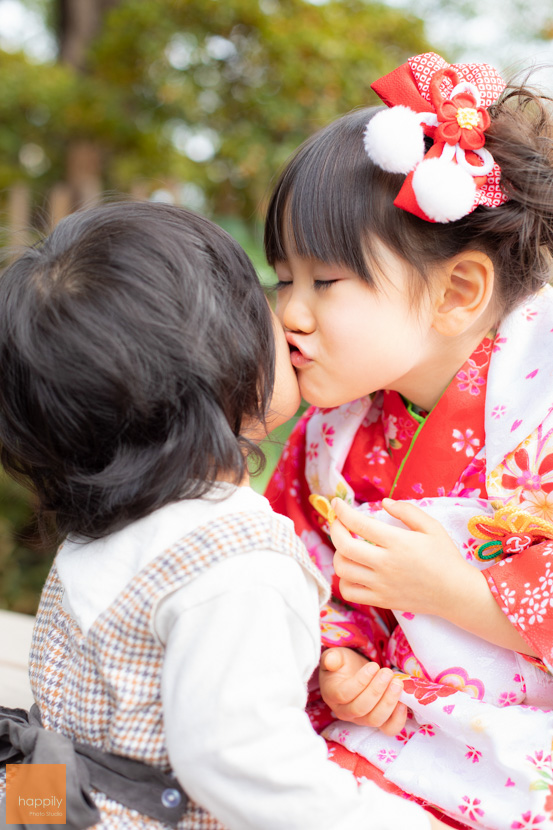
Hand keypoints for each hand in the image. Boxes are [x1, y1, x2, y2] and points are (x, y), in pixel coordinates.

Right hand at [319, 647, 406, 735]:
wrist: (352, 674)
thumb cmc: (343, 665)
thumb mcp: (335, 656)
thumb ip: (331, 657)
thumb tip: (331, 661)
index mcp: (332, 695)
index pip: (345, 694)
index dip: (361, 681)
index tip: (374, 666)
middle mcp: (345, 712)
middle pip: (361, 708)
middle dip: (377, 690)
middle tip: (387, 673)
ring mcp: (361, 719)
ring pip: (375, 719)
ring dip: (388, 702)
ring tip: (397, 683)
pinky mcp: (377, 722)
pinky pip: (388, 728)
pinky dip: (398, 719)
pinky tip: (403, 702)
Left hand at [329, 498, 472, 616]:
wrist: (456, 594)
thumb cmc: (445, 557)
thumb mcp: (432, 527)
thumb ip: (407, 511)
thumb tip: (384, 503)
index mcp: (397, 543)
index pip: (359, 524)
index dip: (342, 511)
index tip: (337, 503)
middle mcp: (385, 564)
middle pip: (344, 546)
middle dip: (335, 528)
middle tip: (338, 522)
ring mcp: (381, 585)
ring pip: (342, 569)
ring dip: (338, 553)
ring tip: (347, 547)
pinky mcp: (381, 600)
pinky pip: (349, 592)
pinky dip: (344, 580)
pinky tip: (353, 571)